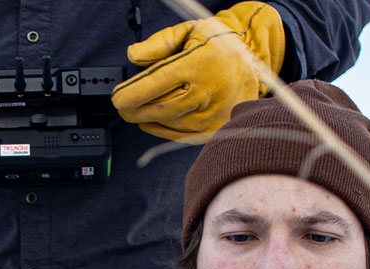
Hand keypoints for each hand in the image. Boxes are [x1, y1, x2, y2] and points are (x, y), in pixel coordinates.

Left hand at [111, 2, 285, 142]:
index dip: (131, 94)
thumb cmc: (219, 46)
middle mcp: (207, 92)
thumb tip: (134, 56)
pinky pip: (178, 135)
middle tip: (122, 105)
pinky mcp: (213, 130)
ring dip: (146, 118)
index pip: (156, 83)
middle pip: (159, 107)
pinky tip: (150, 120)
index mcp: (200, 64)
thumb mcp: (191, 31)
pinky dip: (160, 129)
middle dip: (133, 109)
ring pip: (167, 122)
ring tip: (136, 109)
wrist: (252, 64)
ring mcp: (211, 114)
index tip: (117, 97)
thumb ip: (160, 42)